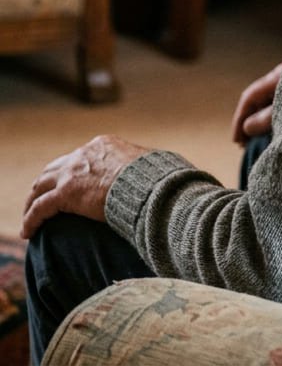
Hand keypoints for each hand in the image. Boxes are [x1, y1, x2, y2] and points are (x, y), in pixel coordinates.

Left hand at [21, 134, 148, 238]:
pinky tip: (28, 232)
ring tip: (30, 218)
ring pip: (39, 186)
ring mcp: (72, 172)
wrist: (148, 184)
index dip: (69, 172)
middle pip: (53, 169)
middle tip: (39, 200)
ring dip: (32, 202)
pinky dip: (31, 220)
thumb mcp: (146, 163)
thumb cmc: (155, 177)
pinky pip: (39, 208)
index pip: (77, 158)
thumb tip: (156, 172)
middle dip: (44, 184)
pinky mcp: (65, 193)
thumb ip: (138, 166)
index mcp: (102, 145)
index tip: (66, 186)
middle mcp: (83, 154)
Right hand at [230, 61, 281, 143]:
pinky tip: (277, 131)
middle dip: (250, 121)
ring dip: (263, 120)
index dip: (240, 119)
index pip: (249, 97)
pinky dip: (277, 117)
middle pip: (259, 99)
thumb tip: (247, 128)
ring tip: (258, 141)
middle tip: (246, 145)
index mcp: (277, 75)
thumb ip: (266, 118)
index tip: (236, 141)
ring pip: (272, 101)